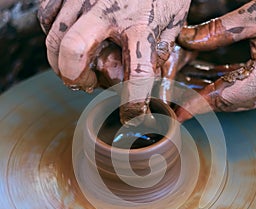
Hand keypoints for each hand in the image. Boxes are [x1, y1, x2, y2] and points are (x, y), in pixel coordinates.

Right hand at [38, 0, 190, 123]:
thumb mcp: (171, 22)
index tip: (132, 116)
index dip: (133, 103)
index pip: (137, 74)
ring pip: (54, 39)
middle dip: (75, 78)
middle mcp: (107, 10)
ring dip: (62, 62)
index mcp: (141, 24)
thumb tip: (154, 84)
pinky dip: (54, 37)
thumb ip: (161, 53)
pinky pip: (47, 19)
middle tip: (87, 83)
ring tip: (80, 65)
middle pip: (72, 53)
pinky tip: (71, 41)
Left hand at [176, 0, 255, 121]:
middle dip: (204, 100)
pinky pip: (253, 94)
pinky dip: (234, 89)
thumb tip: (188, 39)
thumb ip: (216, 32)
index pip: (221, 99)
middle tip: (182, 100)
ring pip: (241, 101)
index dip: (196, 106)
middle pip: (230, 103)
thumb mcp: (255, 17)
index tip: (179, 113)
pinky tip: (219, 82)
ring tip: (195, 91)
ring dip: (218, 95)